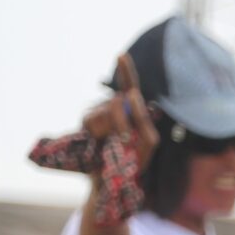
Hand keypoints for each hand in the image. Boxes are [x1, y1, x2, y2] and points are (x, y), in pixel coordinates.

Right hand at [78, 54, 159, 178]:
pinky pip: (94, 119)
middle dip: (124, 119)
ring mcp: (98, 113)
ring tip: (115, 143)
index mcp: (130, 111)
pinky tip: (100, 140)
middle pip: (119, 100)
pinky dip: (101, 130)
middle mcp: (113, 107)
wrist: (113, 179)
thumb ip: (144, 119)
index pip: (129, 87)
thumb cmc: (134, 160)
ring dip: (114, 127)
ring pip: (107, 109)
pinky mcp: (86, 122)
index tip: (120, 55)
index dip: (125, 70)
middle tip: (125, 139)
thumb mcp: (148, 142)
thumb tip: (132, 95)